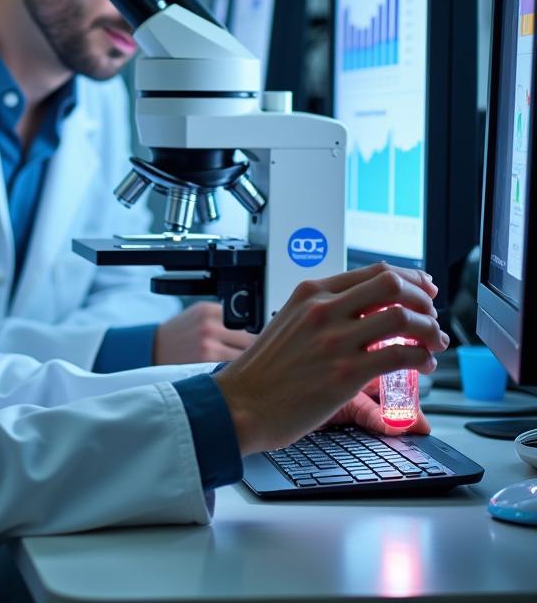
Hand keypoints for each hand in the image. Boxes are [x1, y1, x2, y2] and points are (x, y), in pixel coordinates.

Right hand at [154, 300, 255, 363]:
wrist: (154, 348)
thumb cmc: (179, 334)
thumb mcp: (197, 315)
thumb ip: (222, 318)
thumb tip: (253, 329)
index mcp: (209, 310)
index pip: (246, 321)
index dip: (257, 332)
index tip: (262, 341)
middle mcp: (208, 325)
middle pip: (249, 338)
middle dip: (256, 349)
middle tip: (260, 357)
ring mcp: (207, 344)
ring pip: (244, 355)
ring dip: (249, 362)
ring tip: (250, 367)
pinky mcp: (205, 363)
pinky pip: (231, 367)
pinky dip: (236, 371)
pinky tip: (236, 374)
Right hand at [213, 263, 446, 454]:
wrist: (241, 403)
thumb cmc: (264, 370)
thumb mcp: (289, 323)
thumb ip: (323, 313)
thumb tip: (363, 313)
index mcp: (310, 293)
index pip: (373, 272)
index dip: (409, 278)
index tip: (424, 288)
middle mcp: (324, 310)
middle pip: (392, 285)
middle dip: (423, 300)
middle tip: (432, 316)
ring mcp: (335, 340)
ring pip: (402, 318)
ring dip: (429, 329)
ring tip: (433, 343)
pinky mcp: (346, 373)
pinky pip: (400, 355)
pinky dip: (421, 358)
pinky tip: (421, 366)